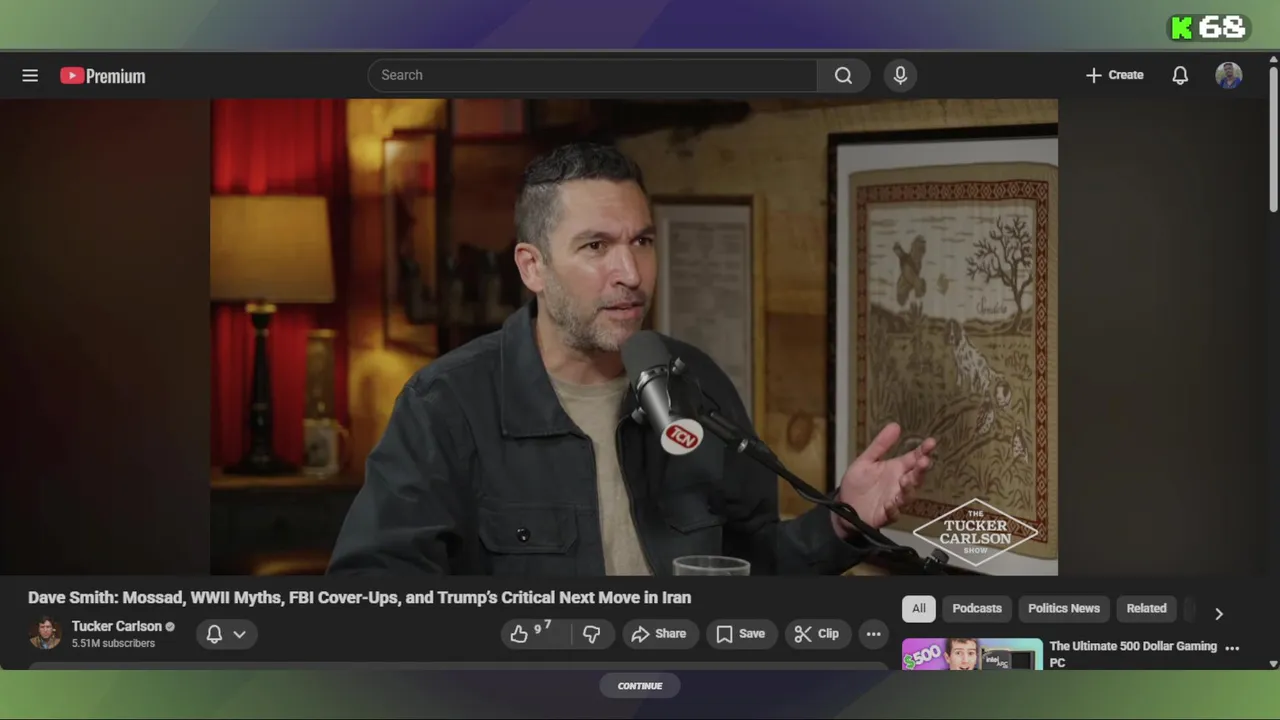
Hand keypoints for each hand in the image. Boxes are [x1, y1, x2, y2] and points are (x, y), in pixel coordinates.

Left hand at [833, 422, 935, 538]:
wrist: (844, 507)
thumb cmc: (858, 483)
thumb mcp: (866, 461)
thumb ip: (880, 445)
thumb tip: (895, 425)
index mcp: (896, 469)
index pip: (914, 458)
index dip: (923, 451)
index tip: (931, 442)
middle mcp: (899, 484)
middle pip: (915, 477)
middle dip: (921, 470)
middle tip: (924, 461)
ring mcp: (894, 500)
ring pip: (907, 495)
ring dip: (909, 488)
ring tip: (905, 480)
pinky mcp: (885, 515)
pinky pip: (893, 513)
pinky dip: (893, 509)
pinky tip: (890, 503)